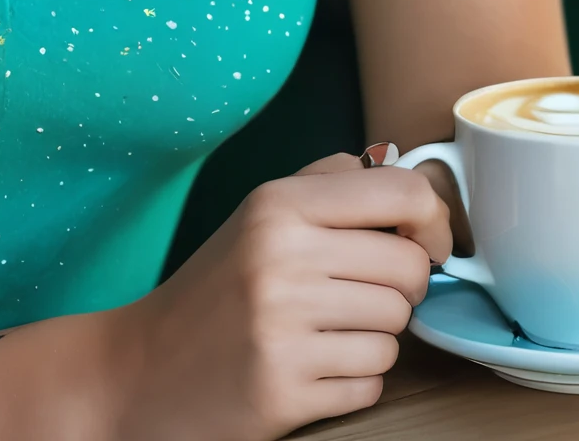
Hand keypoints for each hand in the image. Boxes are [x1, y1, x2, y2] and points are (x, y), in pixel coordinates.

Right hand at [108, 152, 450, 438]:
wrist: (144, 368)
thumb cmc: (217, 288)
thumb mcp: (261, 214)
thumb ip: (333, 185)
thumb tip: (413, 189)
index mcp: (279, 205)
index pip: (401, 193)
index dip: (434, 219)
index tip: (430, 239)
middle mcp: (282, 260)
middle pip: (410, 269)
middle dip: (402, 287)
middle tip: (362, 293)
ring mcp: (283, 329)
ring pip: (396, 331)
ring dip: (375, 337)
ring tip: (327, 331)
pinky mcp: (286, 392)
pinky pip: (371, 384)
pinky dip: (354, 381)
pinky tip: (314, 367)